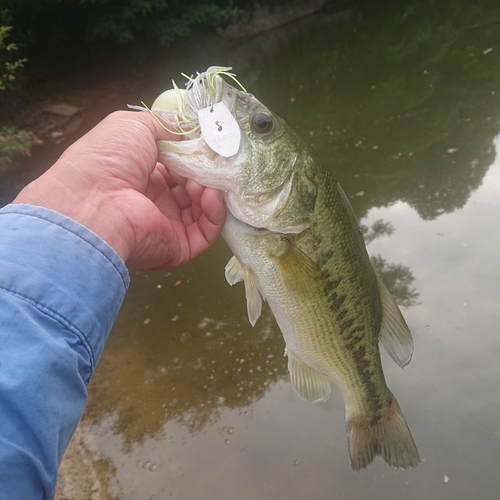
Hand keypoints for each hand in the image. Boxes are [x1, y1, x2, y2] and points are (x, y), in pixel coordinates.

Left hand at [13, 111, 225, 269]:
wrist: (95, 201)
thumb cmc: (109, 159)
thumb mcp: (135, 126)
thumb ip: (164, 125)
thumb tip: (187, 130)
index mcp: (141, 176)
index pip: (177, 167)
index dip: (192, 156)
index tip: (206, 147)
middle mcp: (153, 201)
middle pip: (191, 188)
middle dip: (204, 173)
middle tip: (211, 163)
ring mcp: (165, 226)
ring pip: (201, 210)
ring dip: (209, 191)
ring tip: (205, 181)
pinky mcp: (177, 247)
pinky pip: (205, 233)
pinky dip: (214, 214)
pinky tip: (211, 196)